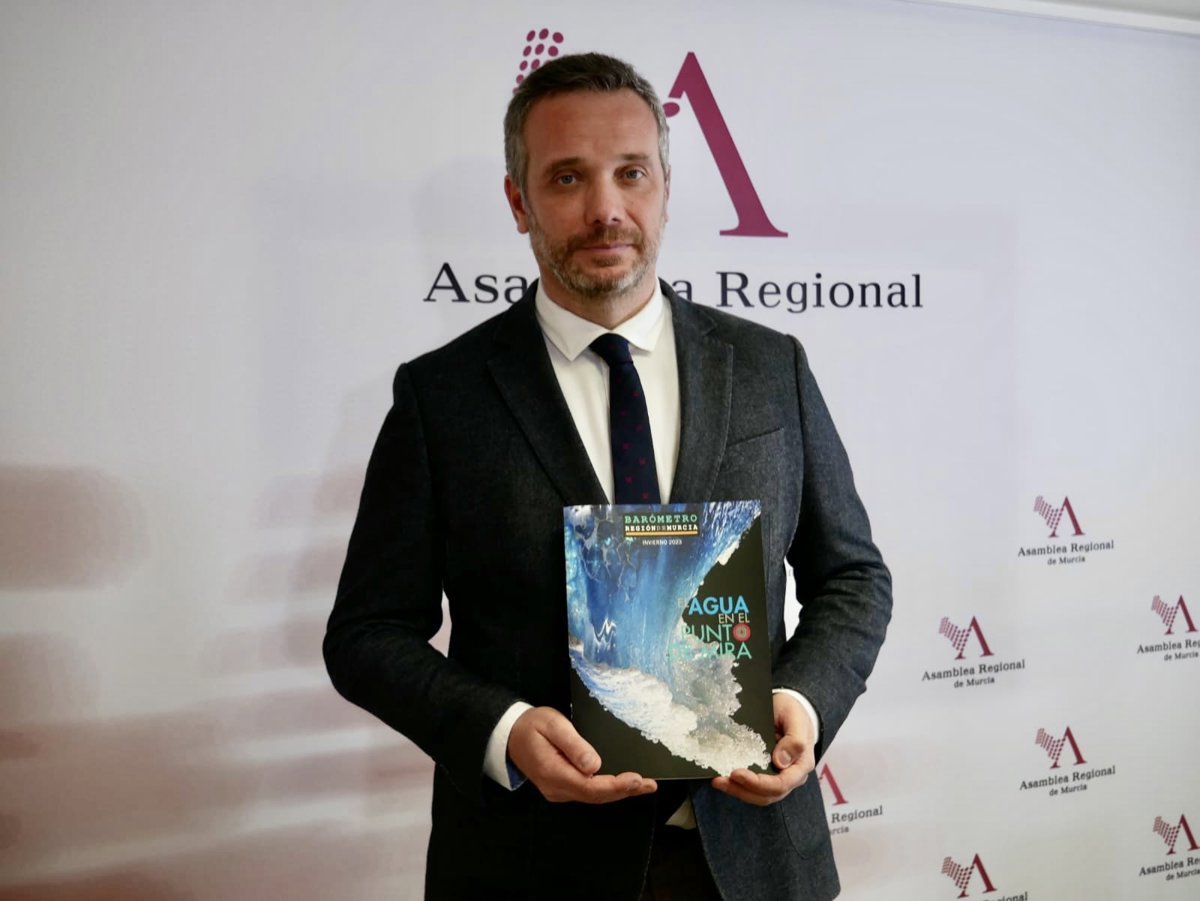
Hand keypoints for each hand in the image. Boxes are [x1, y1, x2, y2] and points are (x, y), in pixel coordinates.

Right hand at [507, 706, 657, 803]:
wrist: (510, 734)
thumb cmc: (532, 725)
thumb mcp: (553, 725)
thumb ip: (574, 745)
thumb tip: (595, 765)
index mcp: (554, 773)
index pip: (591, 786)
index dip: (616, 785)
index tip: (637, 779)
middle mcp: (556, 788)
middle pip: (595, 796)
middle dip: (624, 791)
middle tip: (649, 785)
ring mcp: (558, 790)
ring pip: (592, 797)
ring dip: (618, 792)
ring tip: (643, 786)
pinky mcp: (560, 787)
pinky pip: (587, 792)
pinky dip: (607, 790)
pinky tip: (622, 785)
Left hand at [711, 692, 814, 805]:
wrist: (789, 709)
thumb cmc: (794, 712)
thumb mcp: (796, 719)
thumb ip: (794, 740)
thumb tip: (780, 762)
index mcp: (801, 765)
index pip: (781, 784)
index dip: (758, 783)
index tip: (736, 773)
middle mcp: (790, 776)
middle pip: (767, 795)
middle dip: (742, 790)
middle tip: (720, 780)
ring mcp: (777, 777)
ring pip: (758, 795)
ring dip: (736, 791)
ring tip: (718, 781)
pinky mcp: (765, 773)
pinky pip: (752, 787)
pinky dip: (737, 785)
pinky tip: (722, 778)